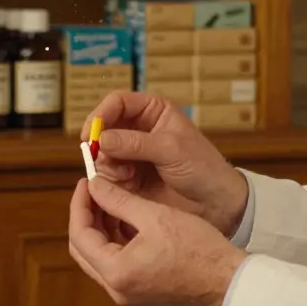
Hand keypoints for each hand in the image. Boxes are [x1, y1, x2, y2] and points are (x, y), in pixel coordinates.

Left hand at [68, 176, 247, 305]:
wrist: (228, 279)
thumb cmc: (198, 248)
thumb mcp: (154, 215)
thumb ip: (118, 200)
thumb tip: (94, 185)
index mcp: (116, 272)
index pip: (80, 235)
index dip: (79, 204)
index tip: (86, 182)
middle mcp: (117, 289)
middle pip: (84, 249)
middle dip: (87, 216)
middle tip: (94, 190)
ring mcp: (128, 292)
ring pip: (99, 256)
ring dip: (101, 227)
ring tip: (110, 198)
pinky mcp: (141, 290)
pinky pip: (116, 263)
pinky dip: (116, 240)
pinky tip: (127, 217)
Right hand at [84, 91, 249, 235]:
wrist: (215, 203)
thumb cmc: (202, 167)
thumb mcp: (171, 149)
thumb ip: (135, 143)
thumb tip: (102, 139)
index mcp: (153, 111)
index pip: (118, 103)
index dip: (101, 114)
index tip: (91, 132)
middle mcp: (139, 129)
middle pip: (104, 128)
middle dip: (101, 144)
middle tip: (105, 158)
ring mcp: (132, 153)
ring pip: (102, 152)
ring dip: (108, 164)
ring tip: (127, 175)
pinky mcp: (129, 176)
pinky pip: (108, 174)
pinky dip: (112, 180)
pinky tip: (129, 184)